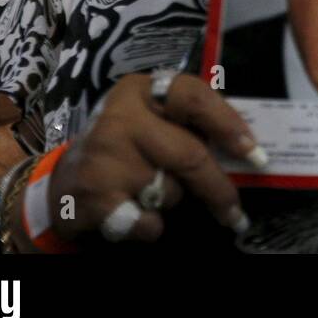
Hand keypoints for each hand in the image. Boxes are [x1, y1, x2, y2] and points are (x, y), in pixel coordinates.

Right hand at [41, 73, 264, 244]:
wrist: (62, 185)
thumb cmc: (125, 150)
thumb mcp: (153, 123)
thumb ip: (191, 127)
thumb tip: (248, 151)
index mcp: (140, 90)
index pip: (193, 97)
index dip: (228, 124)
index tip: (254, 153)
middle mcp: (120, 116)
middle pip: (190, 155)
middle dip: (218, 189)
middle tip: (236, 214)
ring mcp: (104, 155)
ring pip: (171, 190)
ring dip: (172, 201)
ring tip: (149, 193)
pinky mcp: (94, 195)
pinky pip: (148, 221)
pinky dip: (151, 226)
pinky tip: (134, 215)